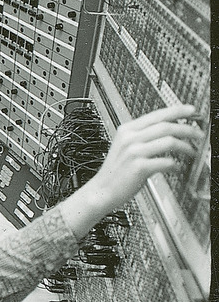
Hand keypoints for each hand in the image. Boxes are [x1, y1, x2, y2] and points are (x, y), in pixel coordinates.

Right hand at [61, 104, 201, 238]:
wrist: (101, 191)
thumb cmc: (115, 171)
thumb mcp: (125, 146)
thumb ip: (142, 137)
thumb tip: (168, 131)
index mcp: (127, 129)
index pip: (157, 114)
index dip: (178, 111)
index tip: (193, 111)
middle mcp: (130, 138)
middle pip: (166, 126)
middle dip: (188, 129)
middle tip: (199, 134)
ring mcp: (134, 152)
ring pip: (169, 142)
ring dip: (186, 147)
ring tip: (192, 152)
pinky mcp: (139, 167)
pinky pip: (166, 162)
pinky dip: (176, 164)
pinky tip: (177, 168)